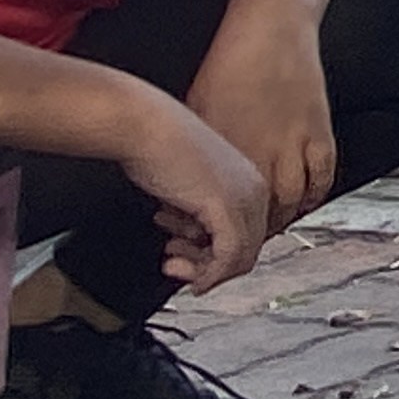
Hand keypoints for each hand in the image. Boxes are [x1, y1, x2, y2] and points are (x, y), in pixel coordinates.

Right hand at [121, 92, 272, 291]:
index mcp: (250, 179)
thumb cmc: (158, 146)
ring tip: (172, 260)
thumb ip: (201, 212)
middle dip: (207, 264)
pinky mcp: (226, 207)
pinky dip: (206, 274)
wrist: (143, 125)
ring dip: (201, 270)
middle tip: (175, 263)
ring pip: (239, 259)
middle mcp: (254, 188)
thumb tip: (198, 242)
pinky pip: (227, 257)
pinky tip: (180, 269)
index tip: (186, 255)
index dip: (215, 254)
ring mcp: (244, 198)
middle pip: (246, 249)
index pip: (248, 234)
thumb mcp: (189, 185)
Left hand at [188, 3, 339, 230]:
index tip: (210, 237)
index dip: (217, 229)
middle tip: (241, 238)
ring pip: (291, 202)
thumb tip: (184, 181)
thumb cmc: (228, 61)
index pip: (223, 205)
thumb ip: (199, 147)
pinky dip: (313, 194)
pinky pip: (321, 177)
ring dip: (281, 219)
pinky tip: (303, 198)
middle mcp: (260, 150)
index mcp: (226, 147)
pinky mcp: (319, 129)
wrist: (269, 26)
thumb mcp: (198, 107)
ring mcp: (293, 141)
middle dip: (249, 233)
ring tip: (270, 224)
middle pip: (258, 212)